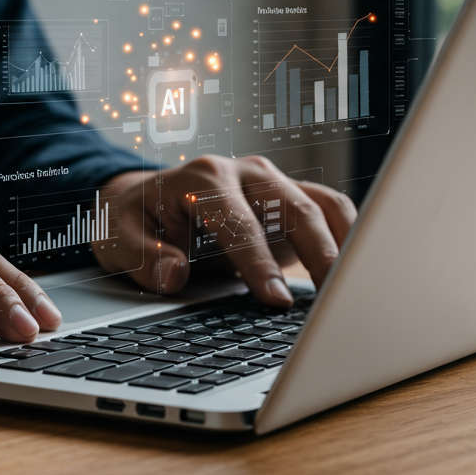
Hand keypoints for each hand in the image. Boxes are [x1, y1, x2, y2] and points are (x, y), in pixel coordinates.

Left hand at [94, 155, 356, 305]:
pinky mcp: (289, 200)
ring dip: (344, 245)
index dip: (258, 262)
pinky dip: (349, 236)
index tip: (275, 299)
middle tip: (333, 300)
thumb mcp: (117, 240)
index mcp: (202, 179)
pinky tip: (358, 271)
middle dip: (318, 254)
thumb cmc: (132, 222)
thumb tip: (173, 274)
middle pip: (294, 207)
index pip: (238, 221)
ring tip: (356, 289)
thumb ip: (144, 257)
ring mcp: (272, 183)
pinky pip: (329, 210)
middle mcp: (244, 173)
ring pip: (321, 206)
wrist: (142, 202)